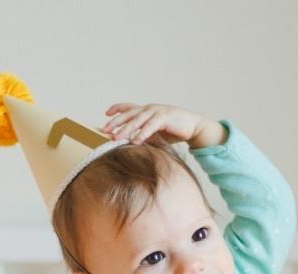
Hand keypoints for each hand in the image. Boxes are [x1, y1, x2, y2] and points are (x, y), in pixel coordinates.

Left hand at [101, 102, 226, 148]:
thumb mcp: (156, 132)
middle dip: (116, 122)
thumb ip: (145, 134)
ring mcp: (157, 112)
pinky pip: (150, 126)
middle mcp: (150, 109)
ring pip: (137, 120)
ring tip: (115, 138)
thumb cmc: (174, 130)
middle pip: (129, 114)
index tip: (106, 113)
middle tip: (105, 130)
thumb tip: (132, 141)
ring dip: (125, 129)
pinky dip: (142, 133)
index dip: (117, 109)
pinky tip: (135, 141)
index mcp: (148, 110)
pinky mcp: (165, 118)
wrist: (193, 127)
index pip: (129, 107)